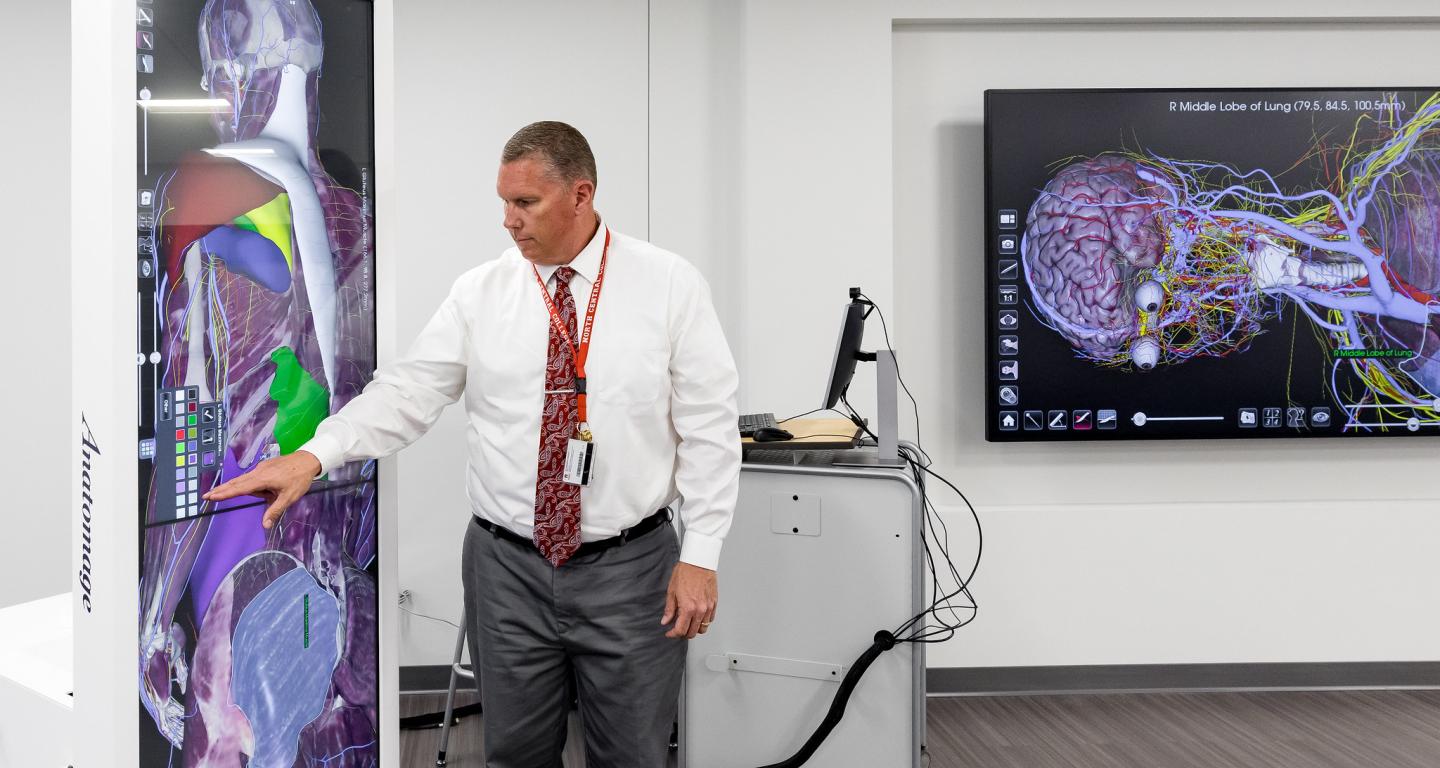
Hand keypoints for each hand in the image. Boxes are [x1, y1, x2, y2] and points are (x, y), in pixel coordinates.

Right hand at [202, 450, 321, 528]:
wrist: (309, 459)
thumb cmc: (300, 479)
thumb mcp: (289, 497)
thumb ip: (275, 511)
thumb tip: (265, 525)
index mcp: (262, 479)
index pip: (239, 488)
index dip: (225, 493)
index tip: (211, 496)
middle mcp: (258, 472)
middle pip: (236, 482)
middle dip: (223, 489)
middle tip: (206, 495)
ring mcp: (261, 467)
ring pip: (248, 481)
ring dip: (252, 490)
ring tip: (276, 493)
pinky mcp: (265, 466)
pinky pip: (256, 477)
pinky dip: (258, 485)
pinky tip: (274, 489)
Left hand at [661, 562, 716, 638]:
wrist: (698, 562)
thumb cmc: (685, 572)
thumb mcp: (672, 591)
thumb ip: (669, 609)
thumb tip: (665, 621)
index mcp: (688, 608)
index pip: (680, 630)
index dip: (673, 634)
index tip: (669, 633)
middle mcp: (700, 610)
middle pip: (692, 632)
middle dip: (683, 633)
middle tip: (677, 628)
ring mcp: (708, 607)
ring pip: (703, 628)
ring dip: (694, 629)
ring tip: (688, 623)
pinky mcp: (714, 603)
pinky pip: (710, 619)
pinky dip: (704, 621)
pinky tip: (697, 616)